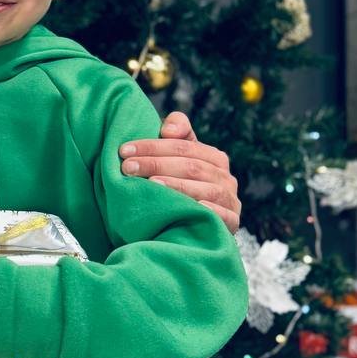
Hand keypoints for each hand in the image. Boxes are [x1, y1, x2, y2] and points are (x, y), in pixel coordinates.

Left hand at [119, 110, 240, 233]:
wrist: (193, 228)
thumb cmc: (178, 185)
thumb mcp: (176, 158)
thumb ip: (175, 134)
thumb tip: (168, 129)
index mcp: (213, 158)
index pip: (182, 146)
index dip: (153, 146)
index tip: (124, 151)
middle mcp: (225, 178)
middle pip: (191, 166)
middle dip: (157, 164)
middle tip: (128, 168)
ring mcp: (230, 201)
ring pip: (207, 189)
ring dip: (178, 186)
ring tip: (152, 184)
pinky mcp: (233, 224)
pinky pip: (224, 216)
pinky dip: (210, 211)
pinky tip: (192, 207)